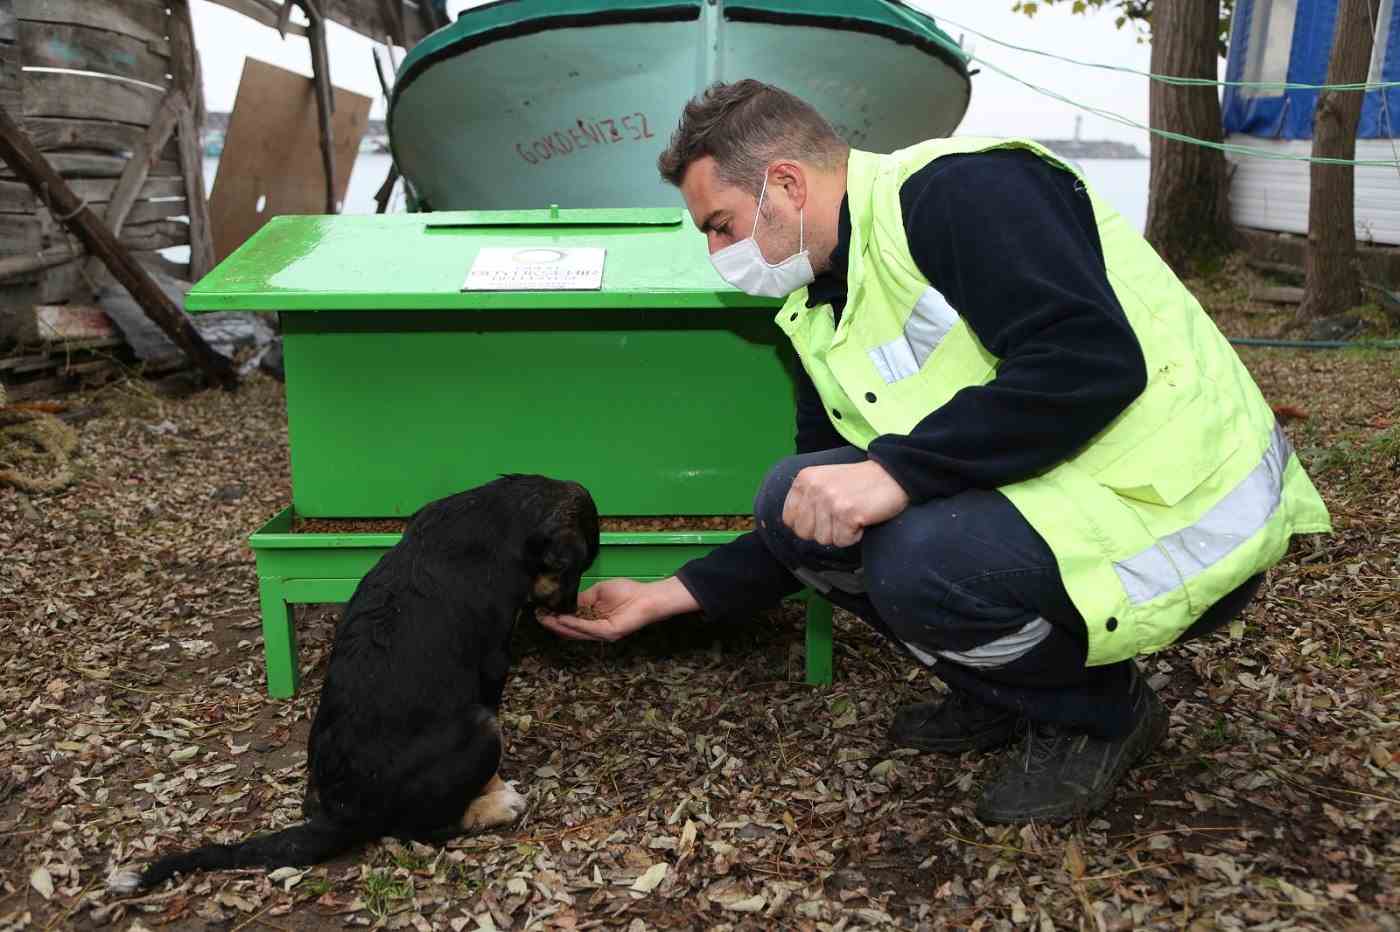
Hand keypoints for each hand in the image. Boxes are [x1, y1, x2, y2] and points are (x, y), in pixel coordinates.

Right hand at [535, 577, 697, 641]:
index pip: (571, 621)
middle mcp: (595, 629)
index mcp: (593, 619)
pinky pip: (588, 629)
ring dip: (560, 626)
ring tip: (545, 619)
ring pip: (576, 632)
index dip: (556, 618)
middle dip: (553, 624)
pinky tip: (562, 619)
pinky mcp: (609, 633)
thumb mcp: (598, 592)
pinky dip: (574, 624)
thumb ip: (583, 598)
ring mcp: (602, 633)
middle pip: (570, 630)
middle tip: (538, 618)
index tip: (541, 611)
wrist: (647, 596)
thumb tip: (567, 601)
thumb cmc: (627, 592)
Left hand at [781, 459, 909, 546]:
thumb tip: (793, 526)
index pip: (789, 518)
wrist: (892, 474)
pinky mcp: (847, 513)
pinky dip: (855, 535)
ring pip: (824, 539)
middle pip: (805, 533)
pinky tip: (862, 518)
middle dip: (824, 530)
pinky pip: (843, 541)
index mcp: (804, 479)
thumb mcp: (824, 481)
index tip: (825, 516)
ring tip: (853, 513)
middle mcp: (814, 488)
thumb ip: (807, 498)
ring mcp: (830, 501)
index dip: (808, 524)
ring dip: (841, 532)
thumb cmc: (859, 482)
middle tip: (842, 514)